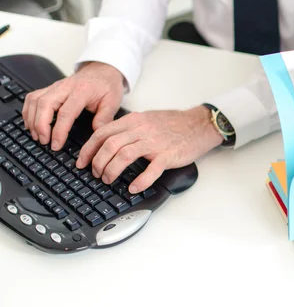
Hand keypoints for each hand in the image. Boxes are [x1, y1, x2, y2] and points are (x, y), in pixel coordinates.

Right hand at [23, 62, 124, 150]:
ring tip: (37, 136)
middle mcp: (66, 87)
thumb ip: (104, 119)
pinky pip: (33, 97)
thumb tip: (97, 137)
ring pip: (35, 100)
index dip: (59, 130)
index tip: (56, 144)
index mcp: (82, 91)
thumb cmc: (107, 86)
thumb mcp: (113, 102)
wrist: (103, 70)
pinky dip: (28, 111)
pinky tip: (31, 124)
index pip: (66, 112)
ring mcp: (56, 86)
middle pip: (45, 104)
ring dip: (32, 119)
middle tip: (43, 141)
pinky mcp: (50, 88)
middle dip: (40, 125)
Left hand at [75, 106, 223, 193]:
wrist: (199, 125)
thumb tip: (108, 141)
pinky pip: (151, 169)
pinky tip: (134, 188)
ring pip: (124, 156)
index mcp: (134, 121)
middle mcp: (141, 130)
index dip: (88, 149)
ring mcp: (155, 142)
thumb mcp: (146, 119)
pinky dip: (140, 181)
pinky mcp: (168, 155)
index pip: (102, 133)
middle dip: (97, 163)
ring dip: (112, 170)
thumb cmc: (174, 124)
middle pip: (109, 145)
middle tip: (95, 174)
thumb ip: (128, 128)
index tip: (81, 161)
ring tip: (108, 180)